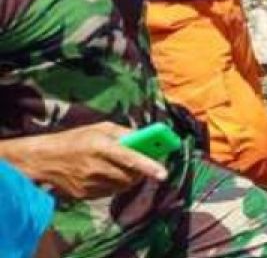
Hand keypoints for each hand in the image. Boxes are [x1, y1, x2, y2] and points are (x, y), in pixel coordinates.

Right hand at [5, 123, 167, 199]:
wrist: (45, 159)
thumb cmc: (77, 139)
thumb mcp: (101, 128)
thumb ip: (125, 133)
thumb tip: (146, 139)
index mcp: (101, 147)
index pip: (130, 159)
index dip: (149, 166)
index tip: (164, 173)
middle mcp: (96, 167)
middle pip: (130, 176)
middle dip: (143, 172)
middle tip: (147, 164)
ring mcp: (89, 183)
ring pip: (122, 186)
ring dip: (131, 178)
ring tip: (127, 167)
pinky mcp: (84, 195)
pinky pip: (110, 192)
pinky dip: (116, 184)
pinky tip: (109, 174)